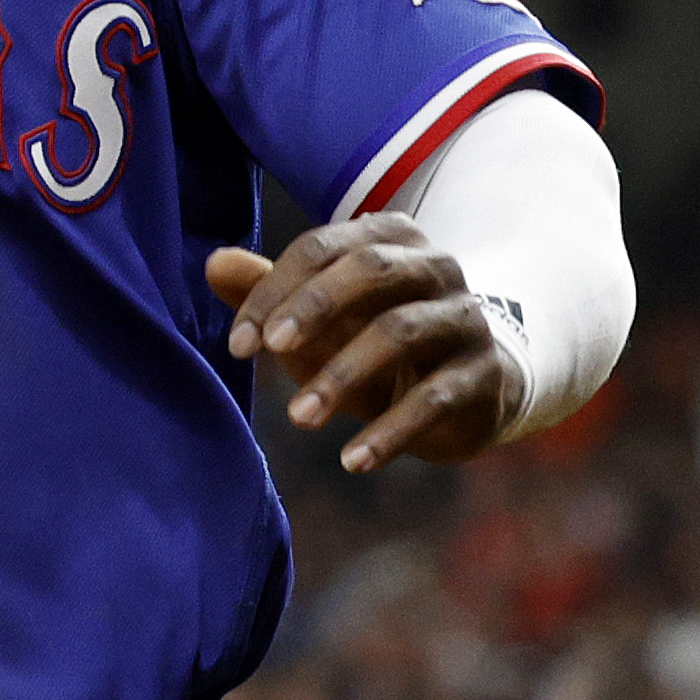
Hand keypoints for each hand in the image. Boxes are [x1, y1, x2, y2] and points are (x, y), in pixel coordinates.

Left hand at [203, 220, 524, 473]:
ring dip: (343, 375)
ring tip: (298, 417)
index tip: (237, 343)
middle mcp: (435, 265)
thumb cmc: (371, 338)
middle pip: (370, 270)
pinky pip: (436, 398)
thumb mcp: (317, 316)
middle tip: (270, 349)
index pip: (321, 248)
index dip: (275, 291)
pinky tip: (351, 461)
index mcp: (388, 238)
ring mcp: (465, 317)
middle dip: (314, 306)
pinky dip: (391, 431)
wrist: (463, 389)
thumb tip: (213, 264)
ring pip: (402, 331)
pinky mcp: (486, 372)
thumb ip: (267, 289)